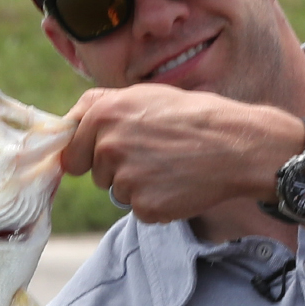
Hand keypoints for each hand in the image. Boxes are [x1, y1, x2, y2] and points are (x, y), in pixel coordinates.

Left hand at [62, 84, 298, 222]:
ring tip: (171, 167)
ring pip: (119, 193)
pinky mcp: (145, 207)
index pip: (73, 152)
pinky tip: (179, 185)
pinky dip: (157, 203)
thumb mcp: (144, 95)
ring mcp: (125, 179)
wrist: (236, 145)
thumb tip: (68, 122)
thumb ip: (102, 107)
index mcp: (103, 115)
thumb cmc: (194, 117)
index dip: (92, 155)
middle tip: (156, 155)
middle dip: (119, 169)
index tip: (116, 153)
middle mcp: (108, 147)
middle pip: (97, 175)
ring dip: (140, 186)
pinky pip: (140, 210)